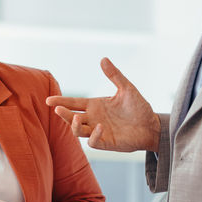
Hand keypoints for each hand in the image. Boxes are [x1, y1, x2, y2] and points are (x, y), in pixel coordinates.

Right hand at [45, 57, 159, 151]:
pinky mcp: (107, 143)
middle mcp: (94, 119)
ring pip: (78, 131)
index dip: (61, 101)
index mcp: (95, 105)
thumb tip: (103, 59)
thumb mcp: (127, 89)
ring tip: (75, 116)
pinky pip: (93, 142)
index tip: (48, 100)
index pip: (73, 102)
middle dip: (63, 113)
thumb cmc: (139, 108)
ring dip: (74, 125)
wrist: (152, 125)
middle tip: (56, 108)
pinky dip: (94, 135)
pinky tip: (100, 127)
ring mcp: (98, 132)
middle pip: (71, 117)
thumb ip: (114, 75)